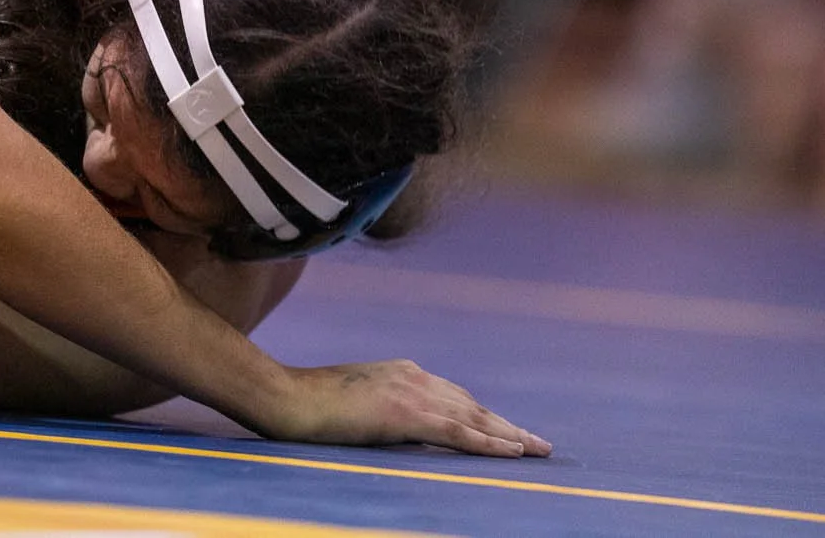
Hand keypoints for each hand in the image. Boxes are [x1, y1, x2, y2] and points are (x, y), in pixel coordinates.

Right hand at [261, 359, 551, 455]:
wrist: (285, 397)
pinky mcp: (405, 414)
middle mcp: (413, 376)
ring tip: (537, 450)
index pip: (454, 396)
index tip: (508, 429)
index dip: (483, 415)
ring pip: (473, 417)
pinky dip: (489, 442)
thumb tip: (398, 429)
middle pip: (471, 404)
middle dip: (506, 425)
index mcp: (401, 372)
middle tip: (538, 443)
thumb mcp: (354, 401)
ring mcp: (411, 392)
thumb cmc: (307, 404)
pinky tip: (513, 452)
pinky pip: (458, 432)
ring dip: (509, 434)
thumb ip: (382, 408)